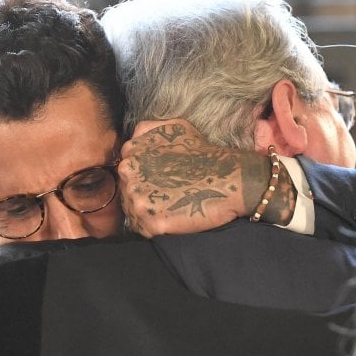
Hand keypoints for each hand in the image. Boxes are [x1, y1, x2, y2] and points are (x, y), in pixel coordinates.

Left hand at [118, 119, 284, 235]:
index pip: (125, 171)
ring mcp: (138, 198)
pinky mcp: (150, 221)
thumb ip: (146, 130)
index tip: (159, 181)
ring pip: (131, 211)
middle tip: (165, 196)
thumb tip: (133, 139)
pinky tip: (169, 217)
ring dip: (146, 212)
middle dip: (142, 195)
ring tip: (169, 206)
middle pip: (125, 191)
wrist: (229, 177)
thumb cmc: (203, 152)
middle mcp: (129, 173)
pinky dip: (153, 226)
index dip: (142, 178)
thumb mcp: (174, 127)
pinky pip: (141, 229)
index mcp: (131, 151)